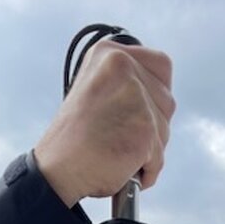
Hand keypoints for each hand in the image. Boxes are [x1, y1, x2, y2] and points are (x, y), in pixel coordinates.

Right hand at [34, 40, 174, 205]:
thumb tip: (157, 96)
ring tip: (118, 151)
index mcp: (109, 52)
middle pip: (167, 101)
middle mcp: (123, 66)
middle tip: (121, 137)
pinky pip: (159, 157)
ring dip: (149, 150)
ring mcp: (136, 97)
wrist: (57, 168)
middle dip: (153, 126)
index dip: (156, 94)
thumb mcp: (97, 89)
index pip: (162, 65)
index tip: (140, 111)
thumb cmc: (74, 139)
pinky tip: (124, 169)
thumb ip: (126, 84)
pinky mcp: (145, 128)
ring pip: (165, 129)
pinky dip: (146, 170)